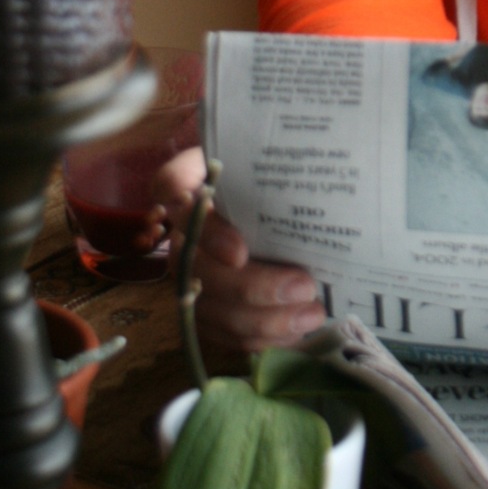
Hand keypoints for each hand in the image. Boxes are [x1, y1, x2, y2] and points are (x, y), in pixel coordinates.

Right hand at [152, 146, 325, 356]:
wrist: (271, 206)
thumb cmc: (270, 180)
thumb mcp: (268, 160)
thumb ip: (271, 157)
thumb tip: (297, 151)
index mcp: (188, 191)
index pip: (174, 200)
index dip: (204, 232)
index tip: (241, 252)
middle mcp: (180, 238)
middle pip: (200, 273)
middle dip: (254, 288)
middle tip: (304, 285)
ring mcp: (191, 279)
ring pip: (214, 310)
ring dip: (265, 320)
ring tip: (312, 311)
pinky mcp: (208, 312)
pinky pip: (226, 336)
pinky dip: (263, 338)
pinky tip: (298, 329)